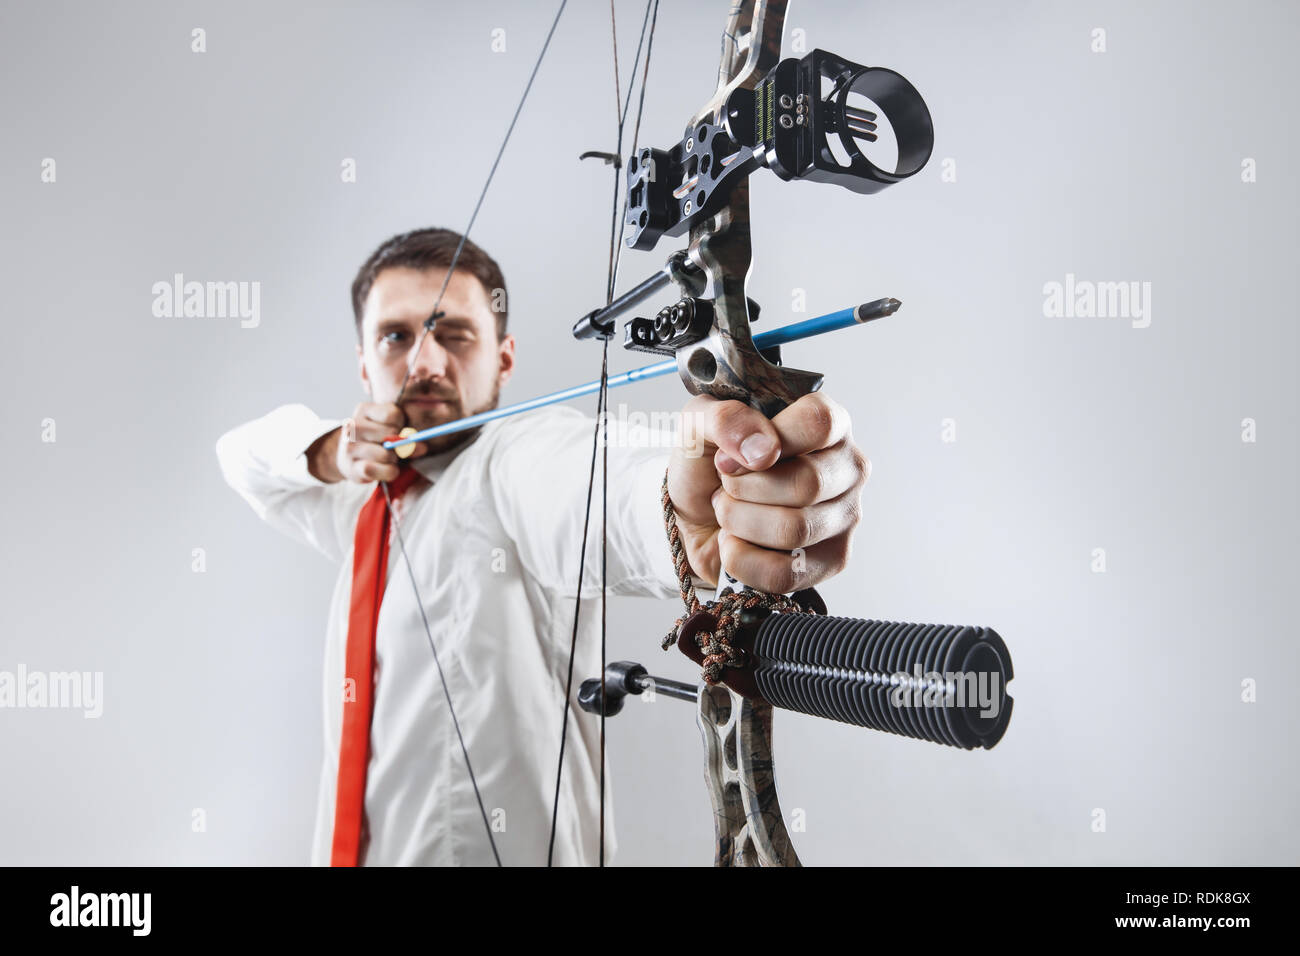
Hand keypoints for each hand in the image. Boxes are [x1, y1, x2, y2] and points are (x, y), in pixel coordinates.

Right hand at [307, 401, 428, 482]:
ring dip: (394, 460)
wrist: (349, 458)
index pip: (392, 414)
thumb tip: (422, 447)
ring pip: (384, 454)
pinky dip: (387, 472)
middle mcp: (353, 425)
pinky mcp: (351, 467)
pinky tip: (388, 469)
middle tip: (394, 448)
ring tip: (390, 459)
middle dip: (398, 444)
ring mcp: (349, 446)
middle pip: (390, 433)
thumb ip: (407, 437)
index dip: (401, 424)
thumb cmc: (375, 441)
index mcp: (364, 410)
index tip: (398, 429)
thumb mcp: (389, 430)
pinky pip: (375, 470)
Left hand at [666, 392, 868, 592]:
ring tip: (728, 512)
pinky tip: (734, 543)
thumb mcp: (698, 425)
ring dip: (740, 522)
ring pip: (795, 529)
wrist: (692, 518)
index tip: (731, 456)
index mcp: (826, 424)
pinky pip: (786, 573)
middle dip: (745, 489)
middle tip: (725, 487)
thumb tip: (764, 450)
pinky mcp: (832, 561)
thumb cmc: (707, 465)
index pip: (818, 423)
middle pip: (807, 483)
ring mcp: (845, 517)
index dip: (771, 440)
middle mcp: (847, 468)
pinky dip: (742, 559)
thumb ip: (725, 419)